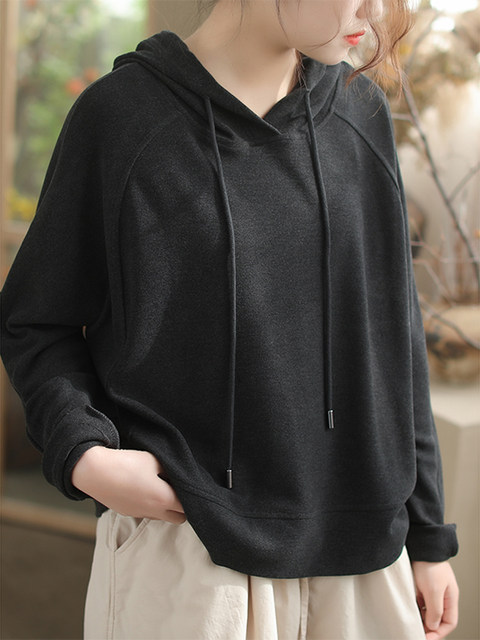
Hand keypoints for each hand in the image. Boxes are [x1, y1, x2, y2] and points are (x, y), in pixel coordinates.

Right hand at [71, 446, 185, 523]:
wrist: (95, 471)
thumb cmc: (126, 463)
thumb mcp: (154, 460)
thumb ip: (170, 470)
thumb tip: (179, 476)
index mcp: (163, 498)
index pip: (188, 507)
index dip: (192, 497)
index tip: (191, 486)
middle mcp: (153, 511)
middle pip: (179, 518)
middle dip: (182, 507)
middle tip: (178, 489)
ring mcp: (139, 513)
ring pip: (162, 517)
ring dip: (166, 508)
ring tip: (161, 488)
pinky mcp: (127, 512)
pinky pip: (147, 514)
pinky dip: (151, 506)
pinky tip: (144, 490)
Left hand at [411, 560, 458, 639]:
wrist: (420, 544)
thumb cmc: (429, 565)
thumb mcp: (433, 591)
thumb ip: (435, 611)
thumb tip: (433, 626)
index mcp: (450, 598)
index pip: (449, 622)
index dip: (439, 633)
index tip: (426, 638)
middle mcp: (442, 595)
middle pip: (438, 618)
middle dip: (429, 627)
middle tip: (417, 632)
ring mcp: (431, 589)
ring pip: (428, 610)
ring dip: (421, 618)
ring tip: (411, 622)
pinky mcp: (420, 584)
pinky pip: (419, 601)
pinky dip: (415, 607)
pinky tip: (408, 609)